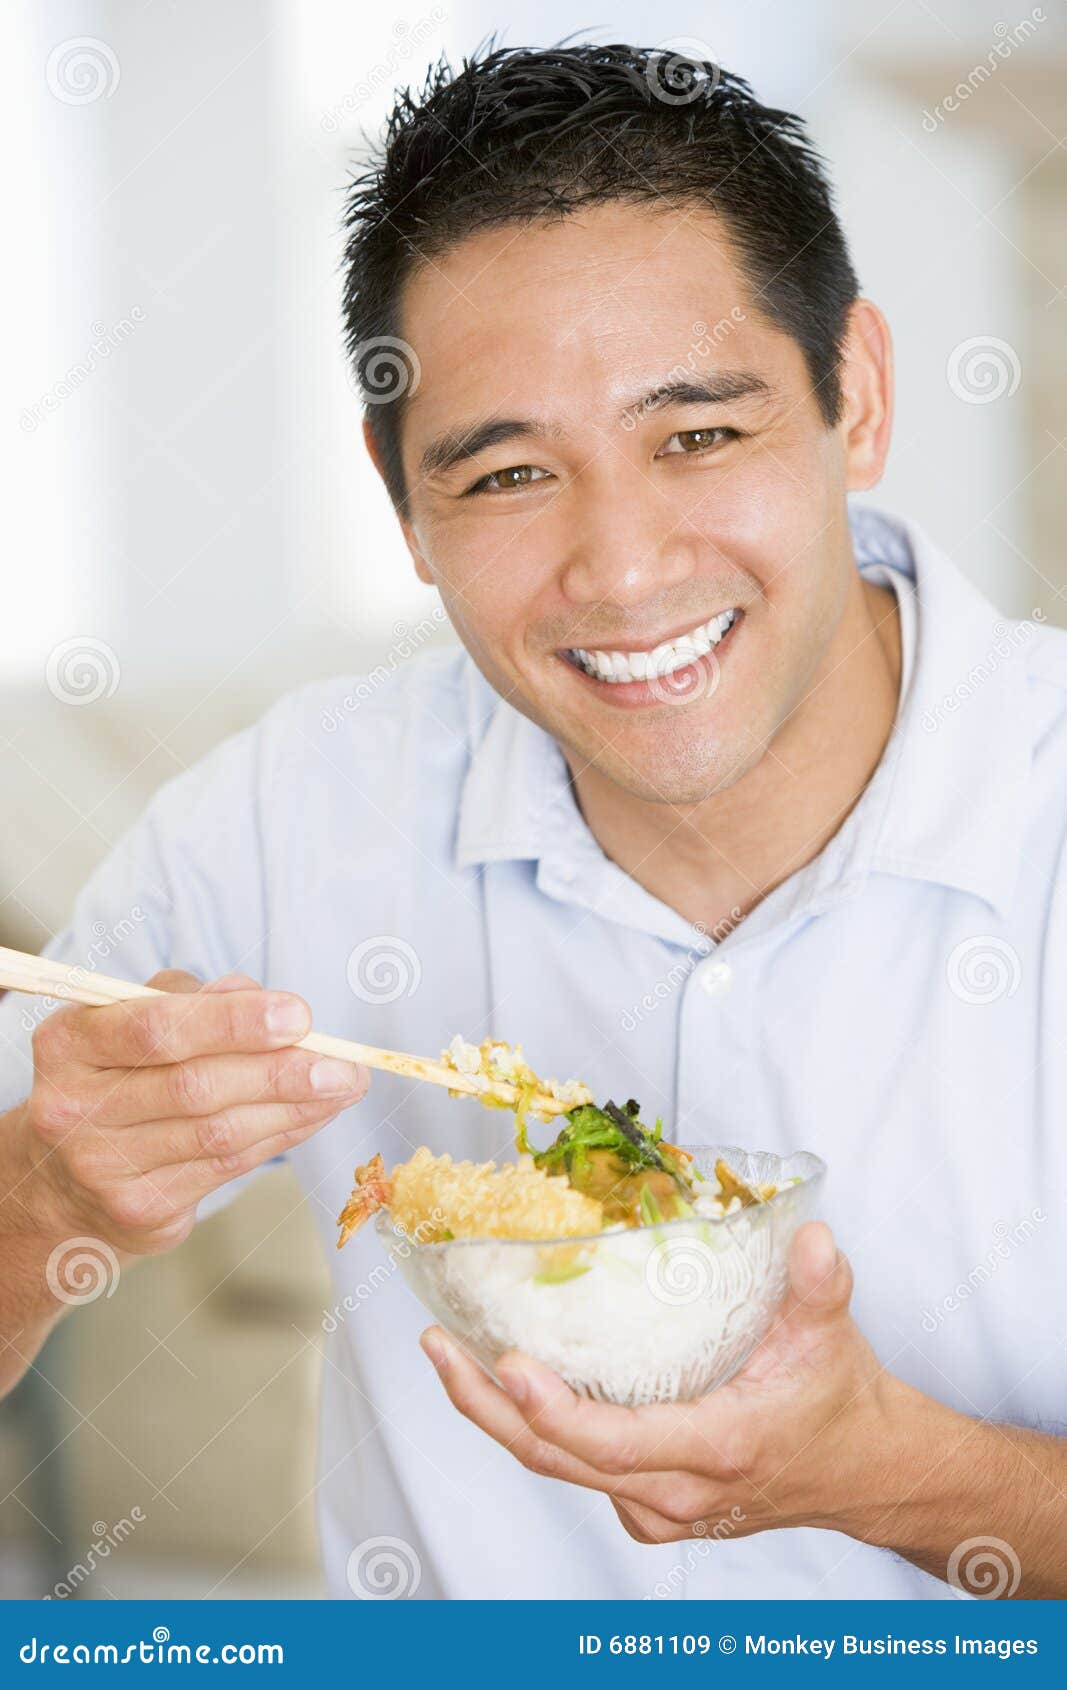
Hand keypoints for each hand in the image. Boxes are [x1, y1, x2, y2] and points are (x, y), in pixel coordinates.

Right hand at [15, 970, 368, 1257]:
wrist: (61, 1181)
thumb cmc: (115, 1080)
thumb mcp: (131, 1024)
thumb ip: (191, 1001)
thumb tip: (257, 996)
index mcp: (70, 1043)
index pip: (156, 1027)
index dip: (232, 1022)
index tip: (297, 1014)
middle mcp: (75, 1107)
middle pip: (194, 1086)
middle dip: (279, 1071)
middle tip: (341, 1061)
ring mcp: (103, 1166)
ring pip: (218, 1132)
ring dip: (295, 1106)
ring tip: (344, 1084)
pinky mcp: (139, 1209)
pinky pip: (227, 1166)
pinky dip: (281, 1135)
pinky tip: (315, 1113)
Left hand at [422, 1222, 901, 1545]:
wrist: (864, 1471)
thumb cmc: (840, 1405)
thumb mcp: (833, 1338)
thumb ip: (820, 1285)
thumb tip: (810, 1238)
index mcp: (719, 1449)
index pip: (616, 1444)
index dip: (554, 1410)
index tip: (505, 1362)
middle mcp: (678, 1491)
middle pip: (559, 1460)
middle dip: (488, 1406)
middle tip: (440, 1348)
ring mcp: (659, 1504)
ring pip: (559, 1469)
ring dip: (498, 1416)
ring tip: (451, 1354)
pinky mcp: (649, 1500)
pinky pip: (577, 1471)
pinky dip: (534, 1428)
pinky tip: (505, 1382)